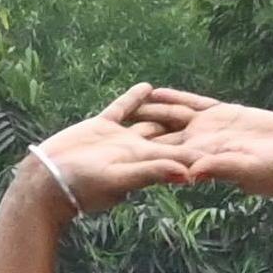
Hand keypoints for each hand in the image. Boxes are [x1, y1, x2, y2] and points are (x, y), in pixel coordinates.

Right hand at [16, 97, 199, 217]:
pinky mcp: (100, 127)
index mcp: (147, 162)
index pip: (182, 154)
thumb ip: (154, 173)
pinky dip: (135, 99)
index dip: (203, 149)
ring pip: (149, 120)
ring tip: (185, 99)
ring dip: (166, 110)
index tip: (227, 145)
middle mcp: (137, 150)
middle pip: (170, 136)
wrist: (45, 181)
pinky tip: (147, 86)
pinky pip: (123, 109)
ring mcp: (119, 138)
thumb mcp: (121, 179)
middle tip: (216, 117)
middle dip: (190, 128)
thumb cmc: (82, 186)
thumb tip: (189, 175)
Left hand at [119, 88, 272, 208]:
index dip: (135, 157)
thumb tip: (189, 173)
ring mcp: (208, 129)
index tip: (108, 158)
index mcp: (198, 161)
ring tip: (120, 104)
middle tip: (99, 129)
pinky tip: (154, 91)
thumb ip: (219, 168)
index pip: (161, 159)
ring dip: (148, 112)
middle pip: (158, 139)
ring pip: (171, 118)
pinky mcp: (223, 115)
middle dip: (131, 134)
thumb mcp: (245, 171)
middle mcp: (198, 146)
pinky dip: (174, 98)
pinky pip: (192, 104)